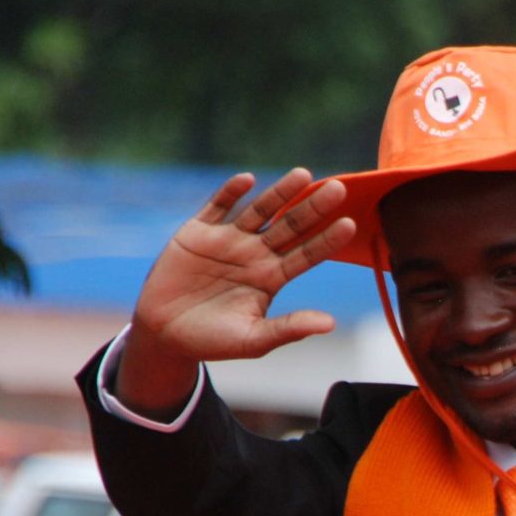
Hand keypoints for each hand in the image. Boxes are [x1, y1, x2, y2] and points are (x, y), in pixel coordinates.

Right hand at [130, 169, 355, 368]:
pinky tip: (248, 180)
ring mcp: (227, 240)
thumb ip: (289, 328)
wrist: (165, 335)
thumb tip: (330, 324)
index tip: (350, 224)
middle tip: (339, 188)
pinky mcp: (198, 233)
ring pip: (260, 211)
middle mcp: (255, 254)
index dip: (327, 240)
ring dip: (280, 192)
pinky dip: (230, 193)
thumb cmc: (214, 341)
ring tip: (304, 174)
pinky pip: (217, 207)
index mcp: (272, 277)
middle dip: (313, 207)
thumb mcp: (254, 339)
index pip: (306, 254)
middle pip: (290, 226)